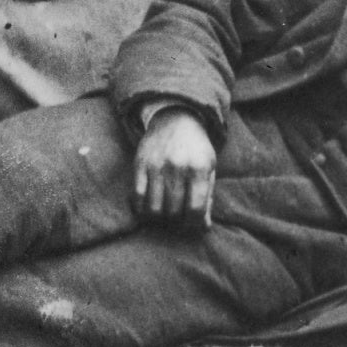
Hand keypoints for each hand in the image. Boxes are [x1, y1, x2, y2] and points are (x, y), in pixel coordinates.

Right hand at [130, 108, 217, 224]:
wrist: (175, 119)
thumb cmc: (195, 149)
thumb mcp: (209, 169)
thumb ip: (207, 198)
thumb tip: (203, 227)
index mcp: (199, 168)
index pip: (196, 210)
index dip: (193, 223)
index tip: (191, 223)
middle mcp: (177, 166)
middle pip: (174, 211)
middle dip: (176, 222)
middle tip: (177, 219)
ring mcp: (157, 164)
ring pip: (154, 208)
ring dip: (159, 218)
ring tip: (164, 214)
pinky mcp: (140, 163)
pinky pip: (137, 195)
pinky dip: (141, 208)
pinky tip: (147, 208)